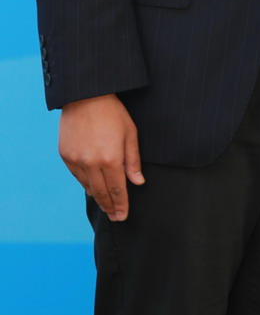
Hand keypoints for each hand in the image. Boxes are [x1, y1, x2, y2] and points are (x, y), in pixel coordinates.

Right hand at [59, 94, 144, 220]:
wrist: (86, 96)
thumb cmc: (113, 112)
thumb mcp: (130, 133)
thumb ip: (133, 160)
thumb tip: (138, 183)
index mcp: (110, 159)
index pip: (117, 189)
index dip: (121, 204)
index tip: (123, 216)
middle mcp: (91, 163)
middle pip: (101, 193)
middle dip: (110, 207)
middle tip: (115, 217)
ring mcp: (76, 160)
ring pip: (88, 186)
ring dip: (97, 197)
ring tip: (106, 206)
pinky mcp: (66, 155)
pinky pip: (77, 176)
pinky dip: (86, 184)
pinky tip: (92, 188)